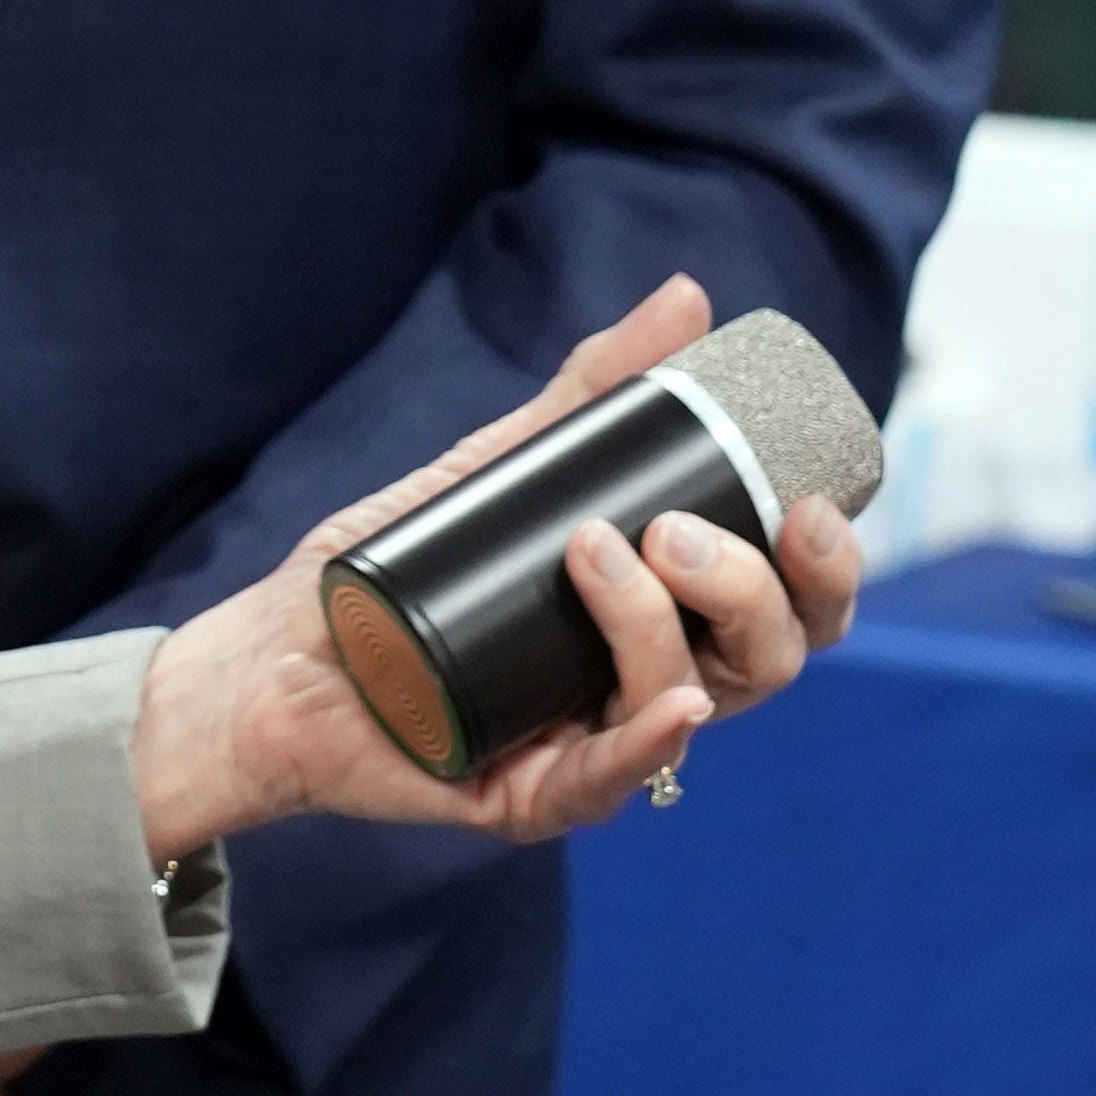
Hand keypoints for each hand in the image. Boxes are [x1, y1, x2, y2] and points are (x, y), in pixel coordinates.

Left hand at [131, 277, 862, 863]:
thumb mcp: (498, 469)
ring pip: (691, 704)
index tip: (810, 505)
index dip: (825, 567)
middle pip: (767, 659)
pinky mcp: (530, 796)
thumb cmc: (393, 570)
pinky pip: (611, 784)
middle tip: (673, 528)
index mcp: (666, 619)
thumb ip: (587, 396)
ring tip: (598, 551)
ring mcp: (594, 747)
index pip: (788, 606)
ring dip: (664, 626)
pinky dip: (647, 742)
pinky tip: (674, 706)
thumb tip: (688, 299)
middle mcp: (646, 688)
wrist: (270, 653)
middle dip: (753, 590)